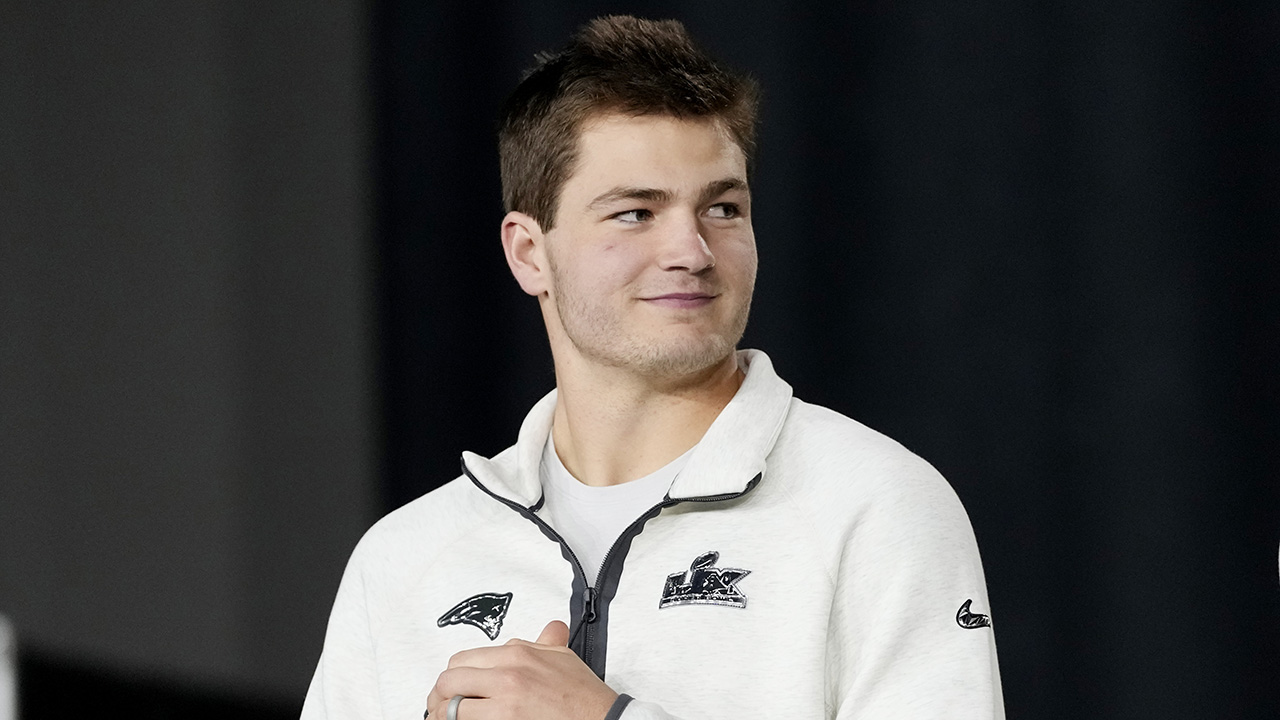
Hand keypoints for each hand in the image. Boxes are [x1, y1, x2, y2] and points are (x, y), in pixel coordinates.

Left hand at [425, 620, 618, 719]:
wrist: (603, 719)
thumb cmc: (583, 695)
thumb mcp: (562, 657)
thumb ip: (545, 641)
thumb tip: (550, 628)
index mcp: (517, 653)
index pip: (461, 660)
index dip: (451, 677)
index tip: (451, 688)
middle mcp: (507, 675)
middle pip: (449, 682)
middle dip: (440, 696)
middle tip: (441, 707)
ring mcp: (505, 703)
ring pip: (451, 708)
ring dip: (445, 715)